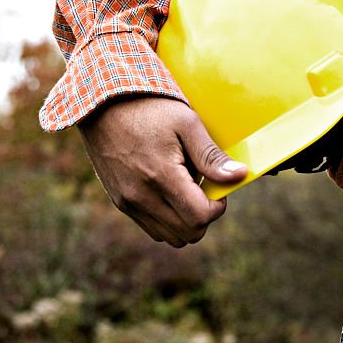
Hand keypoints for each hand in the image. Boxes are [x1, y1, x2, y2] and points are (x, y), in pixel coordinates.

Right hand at [78, 96, 247, 246]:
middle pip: (188, 235)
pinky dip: (168, 220)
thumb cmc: (149, 108)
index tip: (217, 187)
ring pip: (170, 237)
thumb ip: (211, 155)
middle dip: (204, 216)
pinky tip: (169, 191)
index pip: (200, 218)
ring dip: (186, 220)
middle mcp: (140, 196)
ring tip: (185, 188)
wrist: (102, 104)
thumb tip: (240, 176)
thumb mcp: (187, 123)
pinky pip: (153, 229)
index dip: (218, 207)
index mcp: (160, 176)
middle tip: (203, 188)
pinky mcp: (120, 202)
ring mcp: (128, 202)